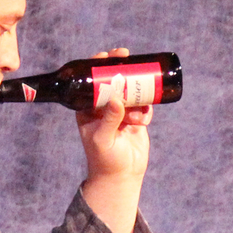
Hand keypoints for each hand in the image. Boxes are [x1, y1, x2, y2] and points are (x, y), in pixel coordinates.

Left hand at [76, 47, 151, 184]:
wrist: (122, 176)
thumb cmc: (105, 159)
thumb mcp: (102, 139)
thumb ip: (109, 119)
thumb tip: (117, 100)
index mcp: (87, 108)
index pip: (91, 81)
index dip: (98, 66)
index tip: (106, 56)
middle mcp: (103, 107)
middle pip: (113, 80)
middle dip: (121, 69)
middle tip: (126, 56)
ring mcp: (121, 112)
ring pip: (131, 92)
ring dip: (136, 96)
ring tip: (135, 116)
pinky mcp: (135, 119)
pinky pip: (144, 106)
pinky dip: (145, 112)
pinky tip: (142, 123)